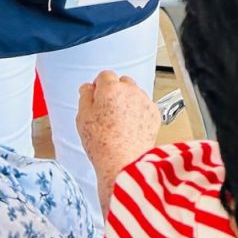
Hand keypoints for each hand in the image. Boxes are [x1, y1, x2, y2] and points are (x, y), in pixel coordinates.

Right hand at [77, 70, 160, 215]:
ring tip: (119, 123)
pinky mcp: (155, 114)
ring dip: (128, 102)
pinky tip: (129, 128)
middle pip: (122, 82)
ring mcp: (145, 101)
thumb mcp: (82, 117)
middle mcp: (131, 90)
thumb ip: (85, 97)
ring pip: (134, 94)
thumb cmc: (102, 143)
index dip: (99, 87)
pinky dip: (139, 113)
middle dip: (115, 92)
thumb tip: (88, 88)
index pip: (105, 76)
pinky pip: (144, 107)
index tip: (97, 97)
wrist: (123, 162)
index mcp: (111, 88)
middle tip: (107, 111)